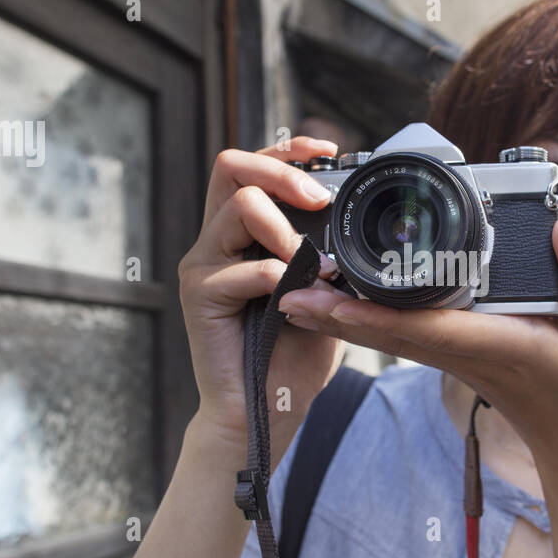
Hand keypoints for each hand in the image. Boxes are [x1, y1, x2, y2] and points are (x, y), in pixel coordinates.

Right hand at [177, 136, 355, 443]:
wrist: (265, 409)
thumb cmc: (293, 352)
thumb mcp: (324, 290)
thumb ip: (328, 252)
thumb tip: (358, 219)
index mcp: (244, 231)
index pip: (254, 165)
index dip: (288, 148)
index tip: (328, 151)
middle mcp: (217, 239)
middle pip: (231, 164)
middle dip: (281, 170)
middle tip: (319, 201)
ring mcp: (203, 264)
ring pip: (237, 206)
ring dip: (285, 228)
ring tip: (311, 262)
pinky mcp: (199, 296)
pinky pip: (243, 268)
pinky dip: (280, 278)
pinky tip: (300, 300)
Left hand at [275, 216, 557, 470]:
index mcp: (489, 345)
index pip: (419, 325)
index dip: (370, 313)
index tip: (326, 298)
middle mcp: (460, 352)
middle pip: (385, 329)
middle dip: (333, 311)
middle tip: (284, 286)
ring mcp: (452, 356)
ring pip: (386, 333)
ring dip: (339, 315)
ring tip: (293, 289)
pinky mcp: (452, 354)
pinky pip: (401, 334)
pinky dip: (366, 317)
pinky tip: (339, 300)